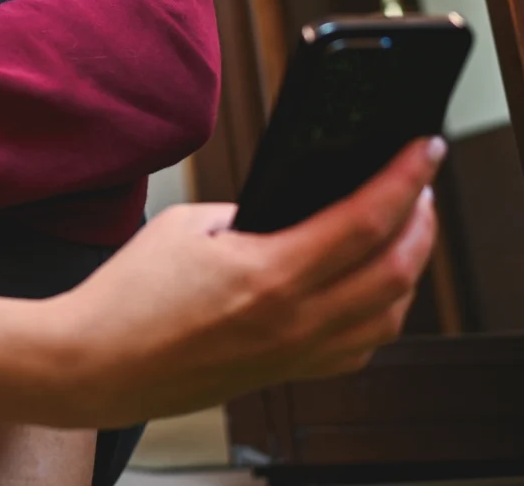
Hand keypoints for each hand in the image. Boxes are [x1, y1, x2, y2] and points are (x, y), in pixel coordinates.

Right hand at [0, 137, 444, 426]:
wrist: (97, 364)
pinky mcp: (287, 374)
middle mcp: (295, 322)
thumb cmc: (131, 294)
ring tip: (405, 229)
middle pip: (397, 270)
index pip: (366, 220)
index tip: (426, 148)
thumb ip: (252, 213)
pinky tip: (372, 287)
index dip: (407, 177)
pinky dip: (382, 313)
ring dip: (410, 268)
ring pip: (391, 314)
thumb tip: (299, 203)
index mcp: (270, 275)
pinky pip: (361, 347)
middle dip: (422, 220)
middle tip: (421, 184)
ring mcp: (296, 355)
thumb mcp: (189, 225)